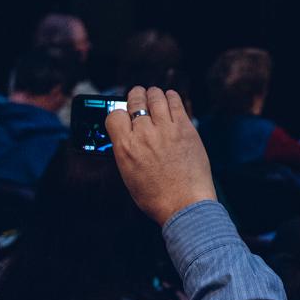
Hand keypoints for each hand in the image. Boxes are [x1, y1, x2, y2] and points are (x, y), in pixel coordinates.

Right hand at [106, 86, 217, 225]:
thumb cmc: (157, 196)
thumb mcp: (129, 174)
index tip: (123, 114)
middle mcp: (144, 134)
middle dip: (135, 97)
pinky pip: (176, 102)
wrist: (185, 204)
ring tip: (154, 96)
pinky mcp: (186, 128)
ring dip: (153, 94)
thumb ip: (125, 151)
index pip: (114, 114)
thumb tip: (126, 135)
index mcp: (125, 147)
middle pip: (135, 101)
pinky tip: (170, 98)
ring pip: (156, 97)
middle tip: (138, 96)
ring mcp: (167, 129)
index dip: (118, 113)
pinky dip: (171, 97)